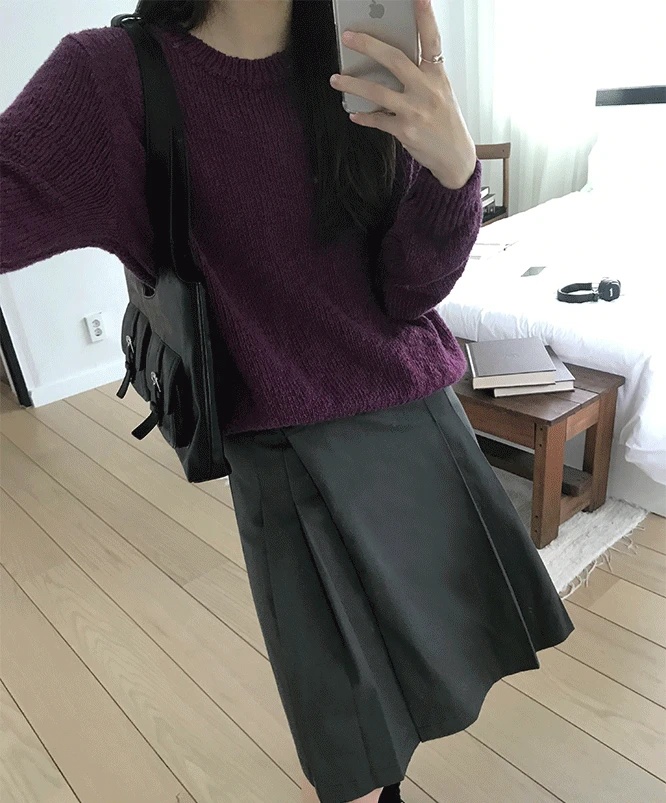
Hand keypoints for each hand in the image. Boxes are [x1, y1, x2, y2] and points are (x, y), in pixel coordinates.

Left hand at [329, 0, 476, 189]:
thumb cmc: (446, 122)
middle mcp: (427, 90)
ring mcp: (415, 110)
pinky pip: (377, 120)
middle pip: (394, 60)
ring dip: (352, 85)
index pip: (432, 40)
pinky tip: (353, 113)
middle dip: (368, 45)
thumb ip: (421, 76)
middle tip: (348, 37)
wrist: (455, 156)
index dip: (425, 16)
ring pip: (377, 91)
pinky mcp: (405, 130)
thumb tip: (390, 63)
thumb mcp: (441, 93)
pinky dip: (363, 116)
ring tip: (336, 79)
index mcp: (437, 75)